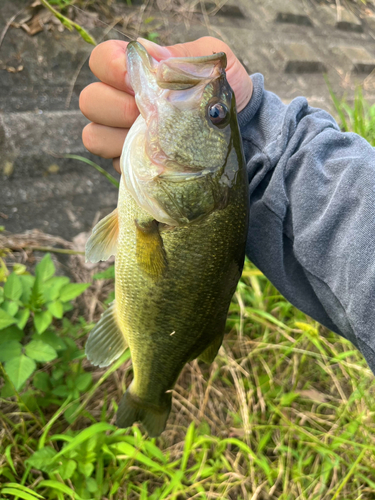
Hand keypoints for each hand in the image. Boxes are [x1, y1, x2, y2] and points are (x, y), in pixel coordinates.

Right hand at [79, 36, 252, 172]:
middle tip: (148, 114)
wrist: (238, 135)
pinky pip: (111, 161)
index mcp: (138, 72)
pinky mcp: (130, 162)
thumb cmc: (221, 97)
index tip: (138, 81)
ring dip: (118, 136)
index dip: (112, 68)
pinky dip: (128, 159)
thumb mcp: (214, 66)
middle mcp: (122, 100)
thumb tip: (152, 58)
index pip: (102, 60)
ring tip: (151, 137)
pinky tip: (154, 156)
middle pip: (90, 100)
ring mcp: (121, 134)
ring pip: (93, 135)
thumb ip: (182, 57)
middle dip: (118, 107)